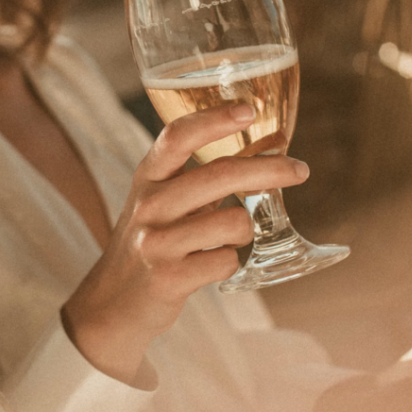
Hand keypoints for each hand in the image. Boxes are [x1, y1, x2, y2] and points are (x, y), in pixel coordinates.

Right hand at [62, 103, 310, 383]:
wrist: (112, 302)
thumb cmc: (154, 238)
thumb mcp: (171, 198)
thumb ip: (216, 171)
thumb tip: (277, 142)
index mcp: (148, 177)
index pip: (178, 136)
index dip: (215, 119)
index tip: (249, 109)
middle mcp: (148, 205)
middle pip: (219, 174)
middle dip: (269, 170)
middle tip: (300, 169)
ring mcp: (156, 243)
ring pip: (232, 222)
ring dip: (245, 229)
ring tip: (230, 237)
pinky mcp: (169, 279)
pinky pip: (226, 262)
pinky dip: (230, 262)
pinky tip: (211, 264)